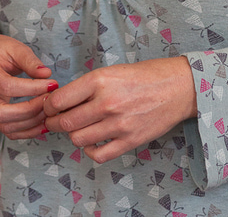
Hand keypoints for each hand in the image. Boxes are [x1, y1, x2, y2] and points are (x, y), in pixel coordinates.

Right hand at [0, 27, 57, 139]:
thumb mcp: (14, 46)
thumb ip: (30, 61)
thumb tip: (47, 75)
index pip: (7, 86)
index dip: (32, 89)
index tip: (52, 85)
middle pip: (1, 113)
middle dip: (31, 110)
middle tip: (50, 102)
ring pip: (3, 125)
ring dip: (30, 123)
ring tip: (49, 112)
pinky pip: (4, 129)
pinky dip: (24, 130)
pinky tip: (40, 123)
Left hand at [43, 56, 196, 162]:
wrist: (179, 86)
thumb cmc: (147, 75)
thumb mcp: (113, 71)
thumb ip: (89, 86)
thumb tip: (63, 100)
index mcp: (100, 80)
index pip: (59, 100)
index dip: (48, 106)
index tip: (49, 107)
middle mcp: (107, 103)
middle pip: (65, 123)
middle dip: (55, 123)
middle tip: (56, 120)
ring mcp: (118, 124)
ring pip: (78, 140)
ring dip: (74, 135)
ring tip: (79, 128)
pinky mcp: (129, 141)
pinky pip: (98, 155)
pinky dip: (90, 150)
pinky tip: (94, 140)